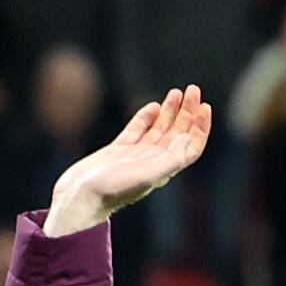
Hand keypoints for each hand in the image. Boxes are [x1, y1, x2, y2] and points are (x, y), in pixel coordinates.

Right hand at [47, 86, 210, 234]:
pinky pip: (137, 130)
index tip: (204, 106)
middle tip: (193, 90)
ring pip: (159, 130)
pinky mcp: (117, 151)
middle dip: (188, 112)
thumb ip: (171, 158)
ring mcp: (135, 156)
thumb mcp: (147, 175)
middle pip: (177, 134)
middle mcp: (152, 162)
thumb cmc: (113, 189)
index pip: (190, 146)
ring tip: (176, 92)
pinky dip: (146, 117)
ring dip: (170, 111)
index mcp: (164, 168)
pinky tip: (153, 106)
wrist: (80, 196)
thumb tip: (188, 138)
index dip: (200, 127)